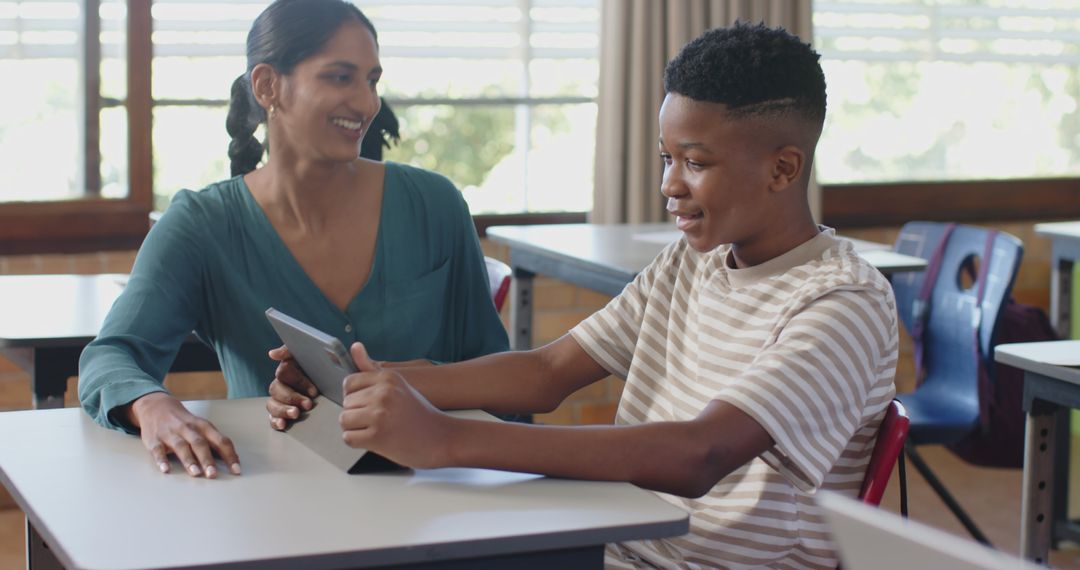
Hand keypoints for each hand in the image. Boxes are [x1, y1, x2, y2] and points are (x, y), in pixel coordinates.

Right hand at [126, 392, 240, 477]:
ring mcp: (171, 433)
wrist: (156, 406)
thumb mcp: (202, 427)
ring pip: (181, 446)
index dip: (229, 456)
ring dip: (188, 460)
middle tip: (214, 475)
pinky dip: (162, 460)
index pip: (220, 441)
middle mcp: (188, 428)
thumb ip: (215, 442)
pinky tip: (166, 469)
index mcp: (204, 426)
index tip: (236, 470)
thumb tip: (233, 461)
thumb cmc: (185, 422)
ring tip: (195, 473)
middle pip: (200, 443)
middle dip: (207, 460)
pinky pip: (158, 450)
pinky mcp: (154, 440)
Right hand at [267, 345, 318, 430]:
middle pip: (276, 388)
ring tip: (296, 414)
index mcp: (289, 366)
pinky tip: (283, 424)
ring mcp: (280, 398)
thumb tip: (272, 354)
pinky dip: (276, 421)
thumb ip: (296, 349)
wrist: (334, 382)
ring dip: (283, 409)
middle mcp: (281, 382)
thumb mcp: (318, 354)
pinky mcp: (281, 411)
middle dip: (292, 397)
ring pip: (272, 403)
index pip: (284, 371)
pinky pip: (272, 417)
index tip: (314, 391)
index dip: (299, 381)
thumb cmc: (325, 367)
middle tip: (308, 404)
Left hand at [340, 343, 454, 468]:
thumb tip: (355, 346)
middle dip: (357, 414)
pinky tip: (376, 440)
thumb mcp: (398, 386)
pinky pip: (348, 438)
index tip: (368, 403)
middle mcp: (383, 393)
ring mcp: (380, 414)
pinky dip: (358, 442)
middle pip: (346, 403)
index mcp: (387, 378)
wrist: (441, 437)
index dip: (356, 397)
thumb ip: (372, 369)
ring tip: (377, 429)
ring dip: (356, 428)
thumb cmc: (418, 414)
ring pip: (344, 420)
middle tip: (379, 420)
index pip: (349, 383)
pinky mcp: (377, 436)